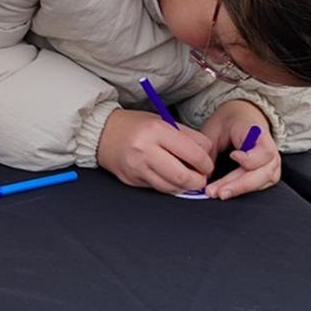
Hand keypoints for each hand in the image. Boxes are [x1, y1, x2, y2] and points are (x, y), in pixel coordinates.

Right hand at [96, 108, 215, 192]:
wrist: (102, 133)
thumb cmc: (136, 126)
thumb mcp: (163, 121)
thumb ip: (187, 137)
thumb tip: (207, 156)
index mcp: (156, 130)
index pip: (193, 153)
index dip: (206, 163)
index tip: (207, 165)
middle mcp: (145, 150)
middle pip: (183, 176)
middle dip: (199, 180)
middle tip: (201, 177)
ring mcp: (137, 167)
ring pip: (172, 187)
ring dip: (185, 186)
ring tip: (187, 178)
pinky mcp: (132, 180)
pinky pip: (159, 188)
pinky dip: (169, 186)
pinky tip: (170, 178)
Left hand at [200, 100, 280, 199]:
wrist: (243, 116)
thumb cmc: (228, 123)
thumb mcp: (215, 128)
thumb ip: (211, 150)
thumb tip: (204, 174)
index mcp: (259, 135)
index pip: (263, 152)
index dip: (249, 158)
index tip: (232, 156)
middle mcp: (271, 151)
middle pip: (261, 173)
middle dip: (238, 184)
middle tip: (217, 192)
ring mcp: (272, 164)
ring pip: (261, 182)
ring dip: (239, 190)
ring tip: (218, 194)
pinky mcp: (268, 174)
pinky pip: (260, 186)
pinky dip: (243, 190)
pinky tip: (226, 192)